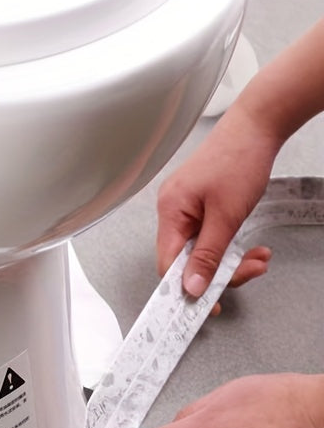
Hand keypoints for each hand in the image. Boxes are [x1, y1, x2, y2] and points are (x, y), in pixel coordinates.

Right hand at [157, 104, 278, 298]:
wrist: (259, 123)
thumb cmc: (240, 157)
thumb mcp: (227, 215)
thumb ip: (208, 254)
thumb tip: (191, 286)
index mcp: (170, 212)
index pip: (168, 263)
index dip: (185, 287)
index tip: (206, 304)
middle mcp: (172, 210)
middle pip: (186, 259)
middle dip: (219, 271)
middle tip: (248, 273)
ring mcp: (186, 207)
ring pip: (201, 249)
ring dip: (230, 259)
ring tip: (257, 258)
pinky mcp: (200, 205)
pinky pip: (209, 236)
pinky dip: (229, 245)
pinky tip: (249, 246)